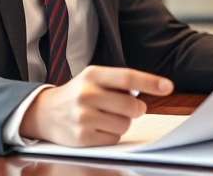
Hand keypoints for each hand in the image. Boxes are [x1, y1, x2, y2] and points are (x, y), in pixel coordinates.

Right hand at [20, 65, 173, 146]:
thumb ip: (117, 83)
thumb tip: (149, 90)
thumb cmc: (77, 94)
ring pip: (125, 124)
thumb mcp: (92, 79)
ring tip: (107, 117)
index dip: (150, 82)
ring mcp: (83, 117)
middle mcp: (86, 94)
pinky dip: (112, 134)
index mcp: (92, 75)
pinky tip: (98, 128)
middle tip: (131, 107)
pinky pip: (114, 138)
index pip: (127, 77)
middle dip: (137, 109)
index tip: (168, 86)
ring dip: (123, 122)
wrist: (45, 113)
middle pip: (131, 105)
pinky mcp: (82, 137)